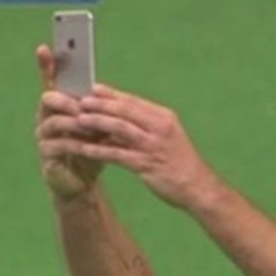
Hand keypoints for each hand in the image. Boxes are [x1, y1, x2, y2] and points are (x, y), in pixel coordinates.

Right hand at [33, 44, 103, 199]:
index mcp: (59, 105)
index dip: (46, 65)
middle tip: (82, 104)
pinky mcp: (46, 156)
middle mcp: (46, 116)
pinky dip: (74, 144)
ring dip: (74, 123)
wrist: (84, 181)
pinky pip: (57, 145)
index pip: (50, 80)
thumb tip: (108, 93)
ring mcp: (43, 136)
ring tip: (90, 127)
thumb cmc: (92, 149)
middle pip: (48, 98)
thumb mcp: (100, 126)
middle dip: (67, 99)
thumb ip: (100, 110)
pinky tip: (88, 146)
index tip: (44, 47)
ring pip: (54, 121)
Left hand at [43, 85, 222, 210]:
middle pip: (125, 110)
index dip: (112, 94)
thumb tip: (121, 117)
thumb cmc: (180, 162)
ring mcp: (153, 146)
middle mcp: (159, 128)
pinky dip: (99, 151)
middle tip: (80, 100)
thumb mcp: (167, 137)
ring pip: (120, 129)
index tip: (93, 88)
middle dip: (101, 104)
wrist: (198, 187)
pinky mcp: (147, 164)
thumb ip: (147, 126)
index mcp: (163, 118)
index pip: (134, 101)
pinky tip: (84, 149)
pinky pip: (118, 155)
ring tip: (78, 120)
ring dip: (98, 123)